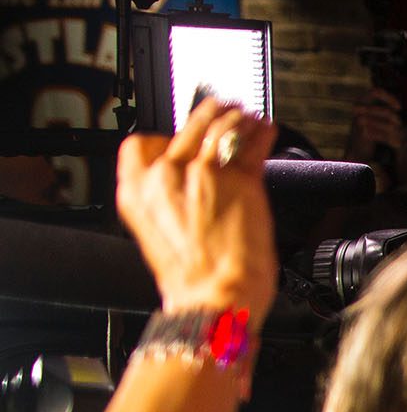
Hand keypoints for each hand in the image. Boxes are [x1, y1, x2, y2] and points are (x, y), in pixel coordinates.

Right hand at [115, 99, 277, 322]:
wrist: (215, 301)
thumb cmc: (194, 283)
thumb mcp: (160, 238)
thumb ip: (168, 205)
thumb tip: (185, 193)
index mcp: (136, 192)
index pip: (142, 144)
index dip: (166, 138)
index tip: (183, 140)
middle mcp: (166, 176)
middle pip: (187, 127)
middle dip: (208, 115)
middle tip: (223, 111)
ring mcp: (204, 174)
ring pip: (221, 128)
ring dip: (238, 119)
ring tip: (247, 117)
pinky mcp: (241, 181)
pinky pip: (251, 144)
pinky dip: (260, 133)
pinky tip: (265, 130)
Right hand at [345, 88, 404, 162]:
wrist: (355, 151)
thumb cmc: (369, 133)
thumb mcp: (376, 117)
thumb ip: (384, 110)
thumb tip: (397, 107)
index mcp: (361, 101)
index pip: (376, 92)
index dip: (389, 98)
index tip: (399, 108)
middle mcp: (358, 108)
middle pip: (387, 112)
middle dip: (396, 121)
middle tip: (399, 127)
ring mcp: (360, 120)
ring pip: (389, 125)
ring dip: (396, 133)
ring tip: (399, 138)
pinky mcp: (363, 132)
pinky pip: (385, 135)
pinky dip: (393, 140)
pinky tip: (397, 144)